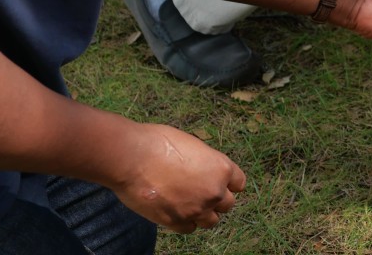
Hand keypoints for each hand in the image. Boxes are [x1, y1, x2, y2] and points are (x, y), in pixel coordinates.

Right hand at [110, 124, 246, 233]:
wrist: (132, 157)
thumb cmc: (159, 143)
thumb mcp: (193, 145)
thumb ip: (205, 163)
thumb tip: (204, 171)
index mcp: (222, 168)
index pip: (239, 183)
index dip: (228, 183)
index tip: (219, 183)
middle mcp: (214, 191)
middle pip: (227, 204)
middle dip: (216, 199)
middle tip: (201, 193)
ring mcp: (196, 209)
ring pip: (211, 221)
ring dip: (203, 213)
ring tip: (189, 203)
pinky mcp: (176, 222)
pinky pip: (190, 228)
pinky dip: (185, 221)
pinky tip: (175, 210)